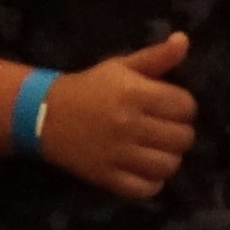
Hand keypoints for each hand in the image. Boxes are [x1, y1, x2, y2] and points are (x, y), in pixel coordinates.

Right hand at [38, 31, 197, 197]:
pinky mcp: (106, 176)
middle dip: (180, 133)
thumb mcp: (122, 66)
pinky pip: (144, 189)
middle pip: (182, 138)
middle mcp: (129, 124)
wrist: (44, 115)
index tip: (172, 107)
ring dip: (169, 158)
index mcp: (135, 94)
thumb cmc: (90, 88)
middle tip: (166, 129)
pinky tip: (146, 170)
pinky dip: (152, 183)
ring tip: (158, 150)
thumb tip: (184, 40)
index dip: (184, 107)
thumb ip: (156, 57)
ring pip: (168, 166)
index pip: (185, 107)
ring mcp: (117, 153)